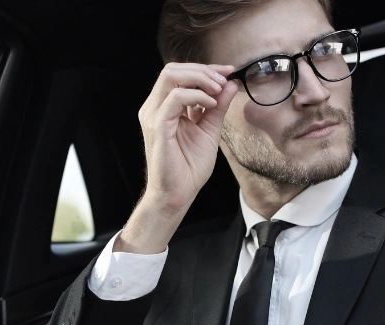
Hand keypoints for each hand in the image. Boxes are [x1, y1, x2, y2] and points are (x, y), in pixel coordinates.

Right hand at [116, 63, 238, 253]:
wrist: (177, 194)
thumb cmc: (189, 168)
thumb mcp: (209, 130)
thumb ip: (217, 107)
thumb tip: (230, 84)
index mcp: (164, 107)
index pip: (180, 74)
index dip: (205, 69)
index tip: (228, 72)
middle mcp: (155, 108)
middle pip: (173, 69)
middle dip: (203, 70)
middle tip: (224, 80)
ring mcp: (154, 116)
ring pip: (171, 76)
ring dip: (200, 78)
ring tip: (218, 90)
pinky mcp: (157, 126)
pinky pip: (175, 98)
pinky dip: (196, 95)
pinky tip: (210, 103)